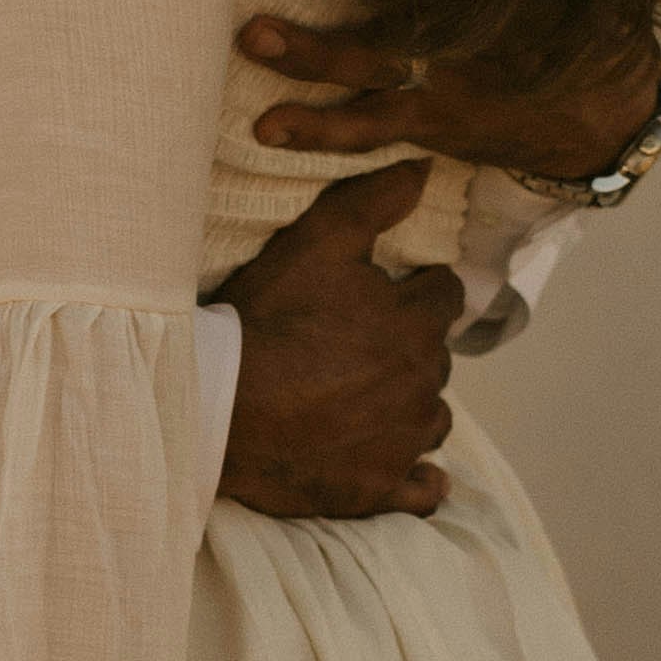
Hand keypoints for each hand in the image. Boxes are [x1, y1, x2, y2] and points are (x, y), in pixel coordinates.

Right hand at [214, 161, 459, 521]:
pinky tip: (405, 470)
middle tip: (360, 346)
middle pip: (436, 357)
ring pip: (432, 418)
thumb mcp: (314, 244)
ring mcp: (403, 441)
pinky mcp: (379, 489)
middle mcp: (421, 383)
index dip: (415, 289)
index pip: (444, 294)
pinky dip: (419, 480)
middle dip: (409, 347)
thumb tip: (423, 169)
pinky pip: (422, 491)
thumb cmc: (265, 323)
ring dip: (412, 406)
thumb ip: (373, 203)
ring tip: (368, 401)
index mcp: (414, 323)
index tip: (386, 294)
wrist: (217, 409)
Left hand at [241, 0, 659, 183]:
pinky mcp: (429, 119)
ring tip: (254, 35)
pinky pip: (366, 129)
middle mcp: (468, 17)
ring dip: (312, 49)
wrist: (601, 114)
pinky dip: (317, 130)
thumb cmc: (566, 14)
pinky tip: (265, 126)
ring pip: (370, 58)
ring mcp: (443, 72)